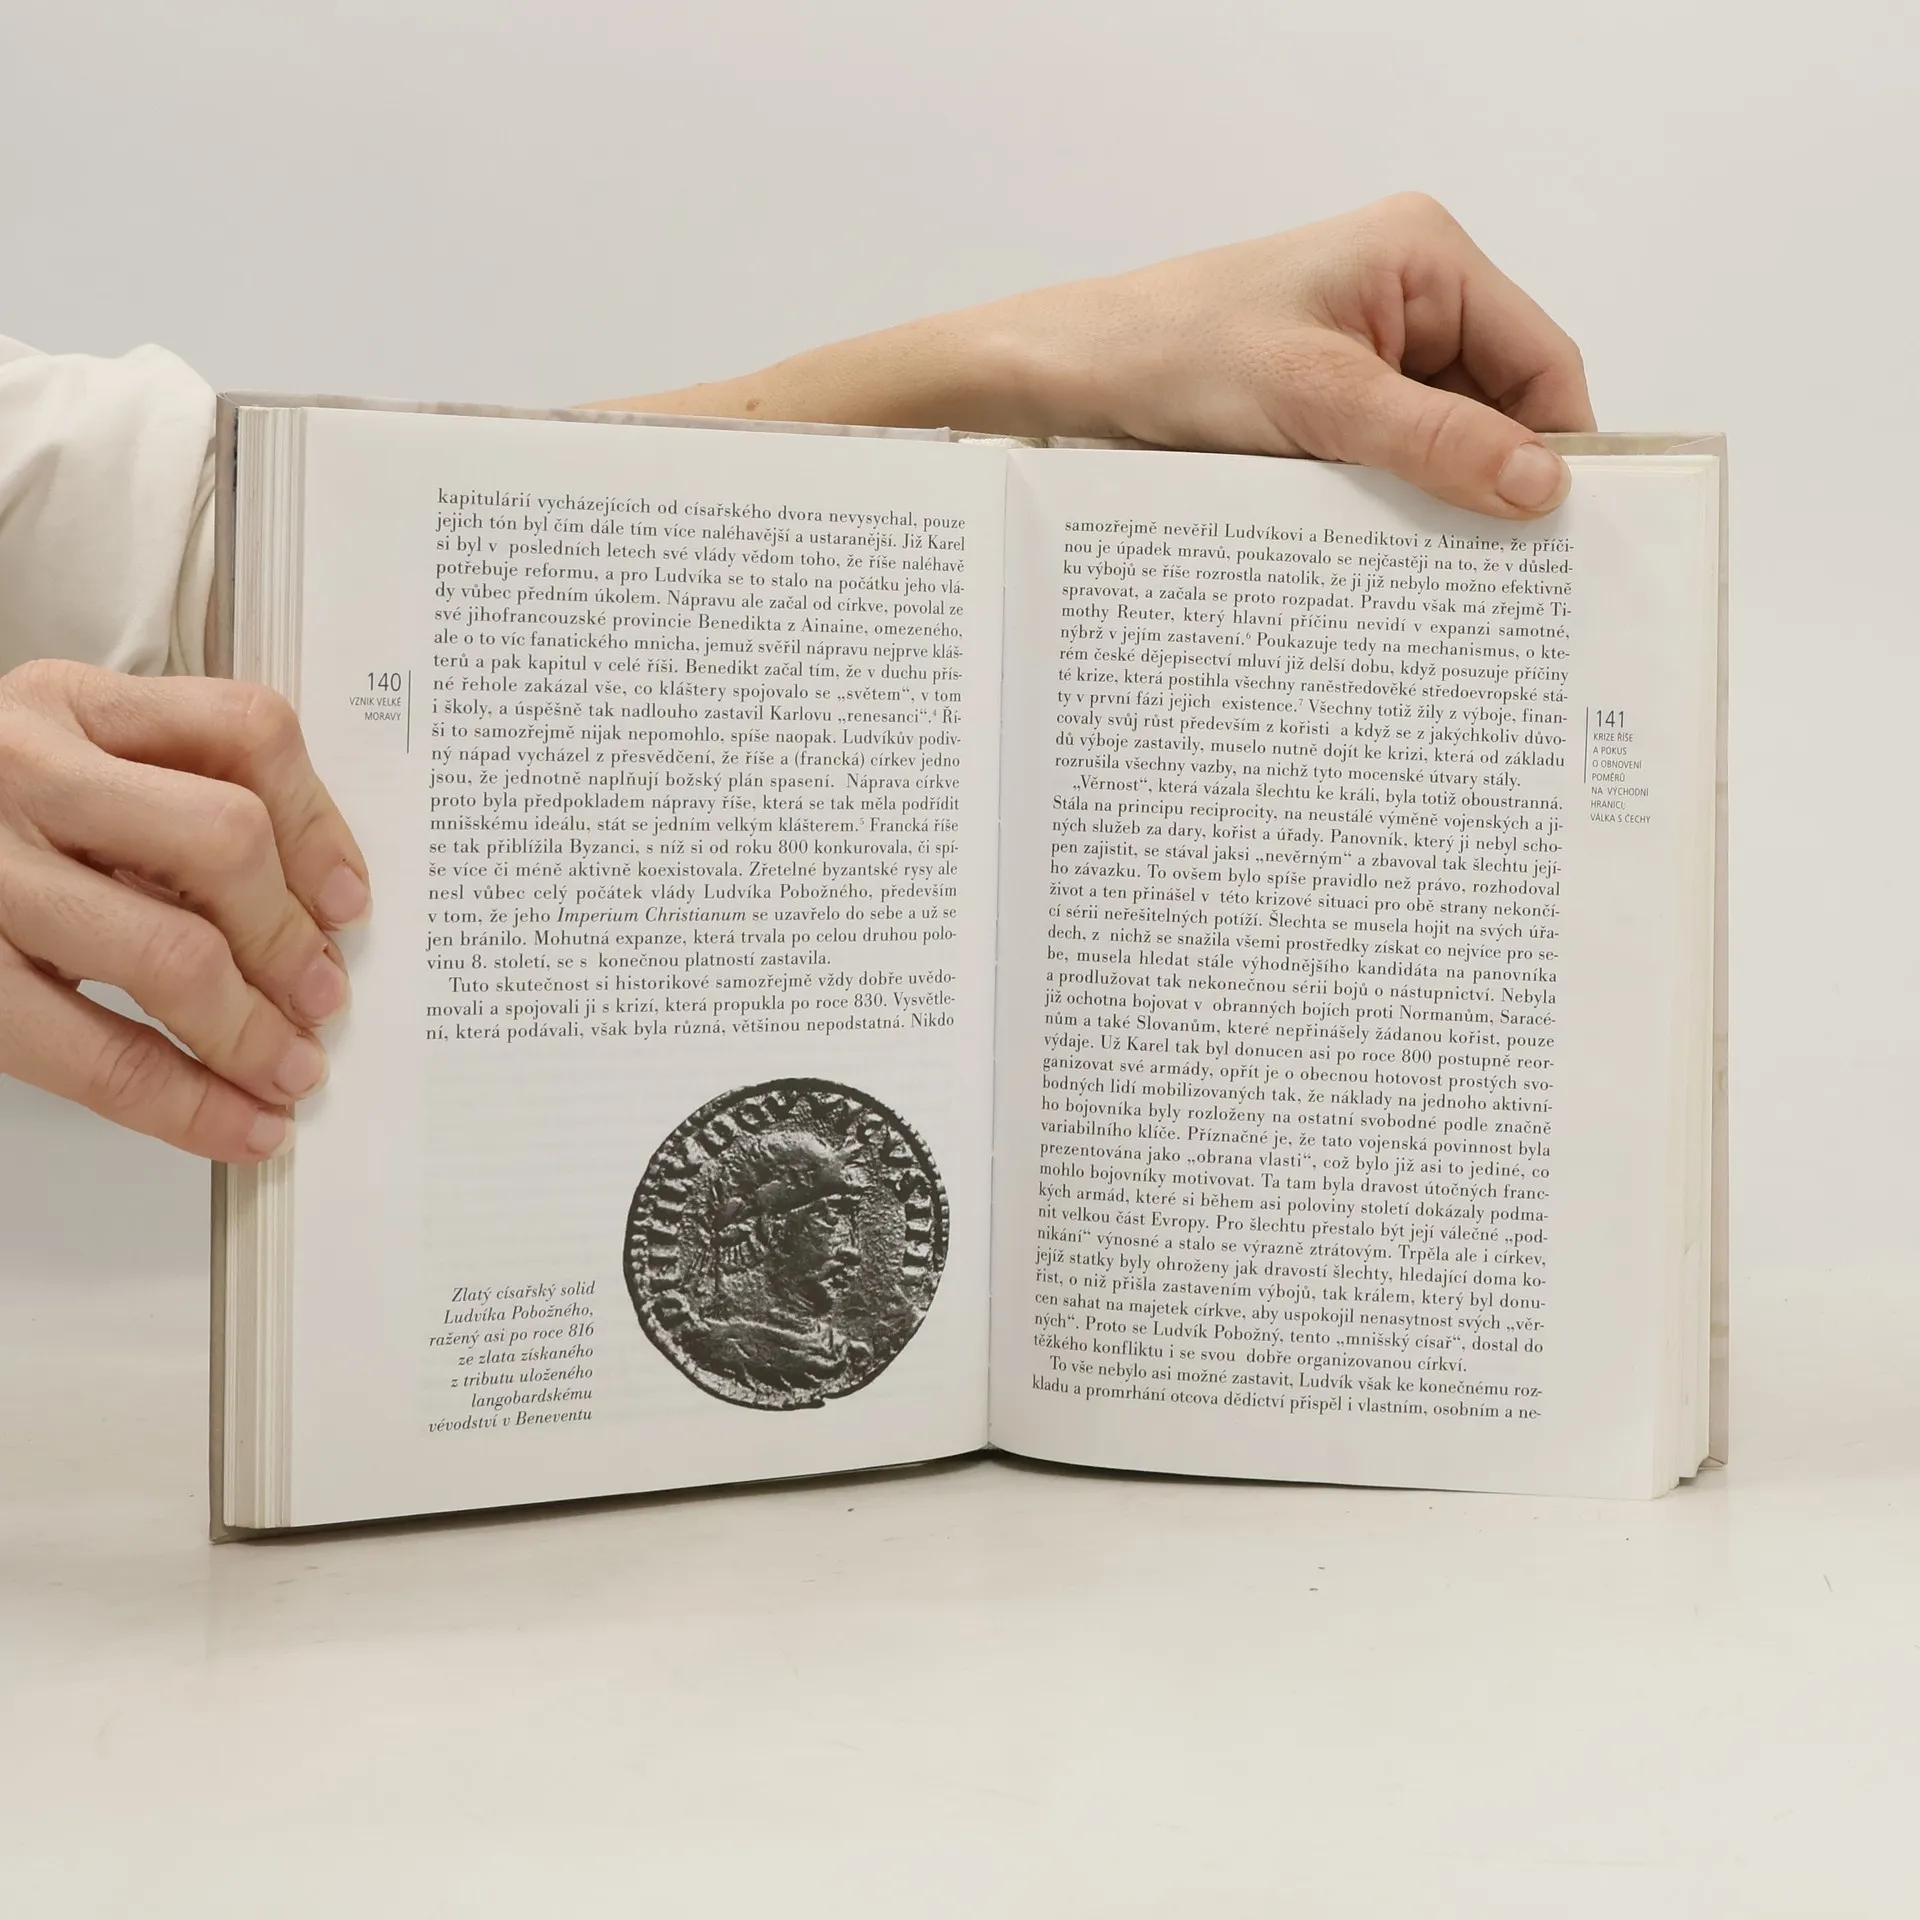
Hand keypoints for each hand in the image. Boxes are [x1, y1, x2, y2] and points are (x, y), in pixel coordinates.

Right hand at [0, 660, 368, 1160]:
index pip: (243, 733)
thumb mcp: (74, 767)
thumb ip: (176, 801)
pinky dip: (188, 1103)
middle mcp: (28, 772)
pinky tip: (237, 1124)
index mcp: (73, 706)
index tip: (348, 901)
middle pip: (223, 841)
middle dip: (289, 939)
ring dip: (253, 1032)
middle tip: (323, 999)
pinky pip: (101, 1052)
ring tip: (289, 1071)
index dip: (319, 827)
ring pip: (172, 952)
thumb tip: (317, 916)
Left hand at [605, 194, 1593, 519]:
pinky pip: (1381, 461)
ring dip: (1435, 507)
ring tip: (1438, 585)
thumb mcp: (1315, 401)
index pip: (1541, 359)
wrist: (1054, 381)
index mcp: (1421, 257)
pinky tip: (1379, 565)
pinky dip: (1385, 510)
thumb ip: (1436, 442)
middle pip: (1496, 407)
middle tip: (1502, 583)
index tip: (1561, 537)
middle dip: (1495, 485)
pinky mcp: (1315, 405)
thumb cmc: (1164, 355)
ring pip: (1438, 445)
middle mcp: (1401, 297)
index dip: (1559, 447)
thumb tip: (1543, 486)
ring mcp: (1358, 354)